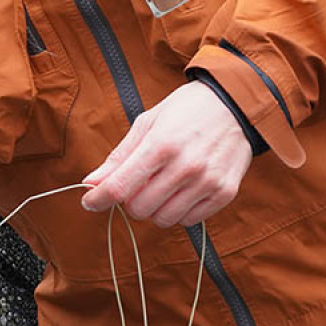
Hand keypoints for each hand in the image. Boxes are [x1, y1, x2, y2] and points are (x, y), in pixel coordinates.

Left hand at [81, 82, 252, 227]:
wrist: (235, 104)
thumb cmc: (186, 111)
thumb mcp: (148, 123)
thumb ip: (119, 157)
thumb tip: (91, 183)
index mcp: (161, 144)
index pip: (120, 186)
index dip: (98, 199)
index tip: (89, 201)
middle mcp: (186, 166)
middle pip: (139, 208)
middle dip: (130, 201)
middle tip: (138, 184)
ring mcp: (207, 182)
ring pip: (164, 219)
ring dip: (155, 208)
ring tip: (162, 186)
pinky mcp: (225, 193)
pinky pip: (189, 220)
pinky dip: (179, 210)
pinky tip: (183, 189)